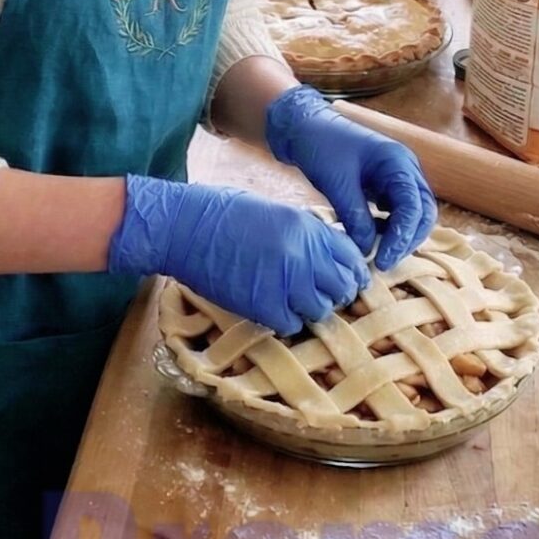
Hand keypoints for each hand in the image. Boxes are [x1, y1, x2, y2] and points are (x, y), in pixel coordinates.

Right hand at [108, 176, 369, 334]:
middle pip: (342, 287)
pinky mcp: (263, 306)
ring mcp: (285, 283)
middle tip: (322, 294)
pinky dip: (287, 321)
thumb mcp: (279, 214)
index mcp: (309, 229)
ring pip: (321, 310)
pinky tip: (275, 310)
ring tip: (296, 302)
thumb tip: (329, 255)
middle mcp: (304, 256)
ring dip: (312, 309)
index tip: (346, 277)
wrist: (187, 228)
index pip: (352, 257)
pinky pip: (292, 325)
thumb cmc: (226, 214)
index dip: (352, 270)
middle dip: (336, 293)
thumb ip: (308, 234)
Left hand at [265, 86, 437, 269]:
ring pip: (414, 213)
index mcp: (398, 162)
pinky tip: (371, 237)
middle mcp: (406, 168)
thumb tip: (367, 250)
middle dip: (408, 239)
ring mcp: (398, 175)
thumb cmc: (322, 146)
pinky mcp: (386, 184)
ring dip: (401, 235)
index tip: (382, 260)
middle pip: (423, 212)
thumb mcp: (337, 184)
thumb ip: (355, 218)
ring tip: (377, 253)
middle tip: (384, 262)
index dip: (402, 237)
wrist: (306, 127)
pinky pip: (397, 210)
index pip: (414, 207)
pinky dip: (390, 227)